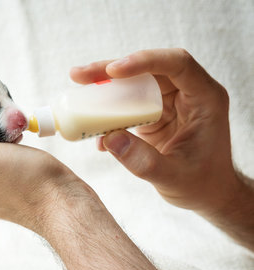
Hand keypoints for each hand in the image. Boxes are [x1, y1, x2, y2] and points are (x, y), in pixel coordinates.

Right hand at [70, 48, 237, 213]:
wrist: (206, 193)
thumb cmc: (201, 184)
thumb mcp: (173, 177)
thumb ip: (143, 161)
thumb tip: (109, 139)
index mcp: (205, 99)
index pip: (177, 64)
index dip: (145, 61)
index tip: (113, 71)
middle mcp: (187, 93)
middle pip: (148, 68)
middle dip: (111, 70)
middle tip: (79, 75)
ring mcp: (169, 102)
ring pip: (134, 82)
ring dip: (105, 86)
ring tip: (78, 88)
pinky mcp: (153, 112)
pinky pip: (127, 103)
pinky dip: (107, 111)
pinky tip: (94, 129)